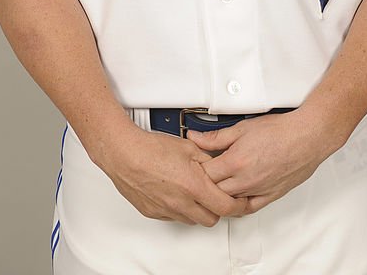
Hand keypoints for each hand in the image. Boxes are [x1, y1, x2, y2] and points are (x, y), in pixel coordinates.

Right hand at [96, 122, 249, 225]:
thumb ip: (207, 159)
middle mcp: (182, 203)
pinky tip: (177, 193)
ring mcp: (167, 210)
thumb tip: (217, 165)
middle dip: (218, 208)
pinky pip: (174, 217)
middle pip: (212, 219)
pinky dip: (180, 209)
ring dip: (199, 210)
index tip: (240, 200)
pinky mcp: (154, 213)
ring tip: (195, 191)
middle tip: (218, 195)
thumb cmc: (151, 148)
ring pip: (192, 220)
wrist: (125, 154)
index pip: (226, 207)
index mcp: (194, 186)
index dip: (238, 205)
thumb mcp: (188, 147)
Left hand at [187, 107, 343, 213]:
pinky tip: (235, 198)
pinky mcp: (270, 196)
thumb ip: (215, 137)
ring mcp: (257, 191)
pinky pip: (248, 208)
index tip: (195, 165)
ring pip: (229, 202)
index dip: (196, 169)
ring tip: (217, 184)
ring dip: (220, 195)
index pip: (204, 174)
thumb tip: (195, 138)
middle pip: (214, 191)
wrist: (306, 137)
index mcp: (235, 162)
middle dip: (205, 184)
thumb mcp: (241, 128)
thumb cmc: (279, 130)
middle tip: (203, 174)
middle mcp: (245, 180)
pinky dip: (238, 206)